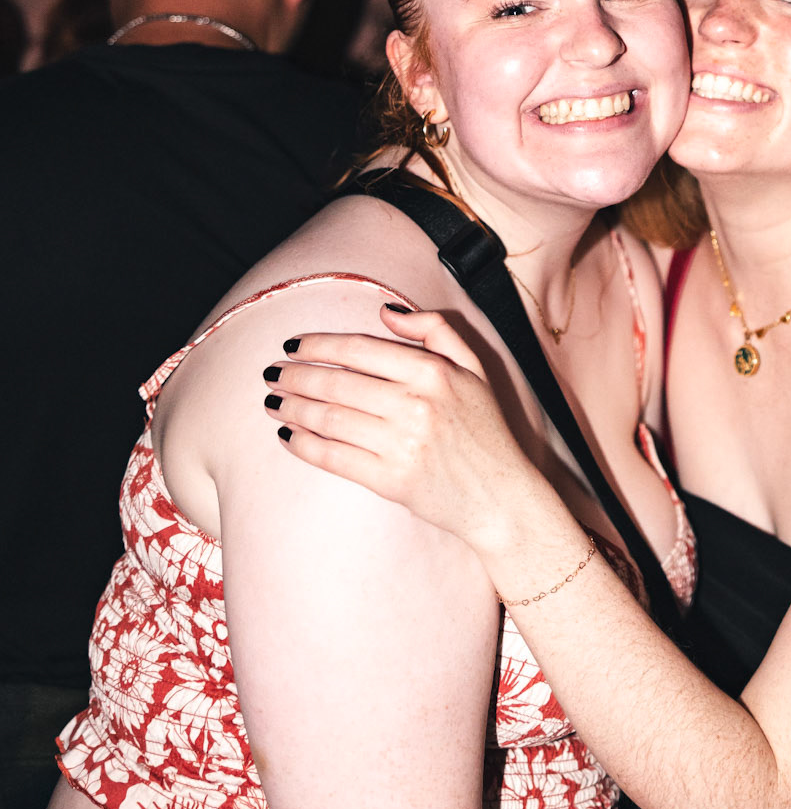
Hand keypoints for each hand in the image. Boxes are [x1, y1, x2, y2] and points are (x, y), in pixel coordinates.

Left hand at [266, 307, 537, 554]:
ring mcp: (402, 445)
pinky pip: (335, 458)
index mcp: (434, 372)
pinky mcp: (391, 481)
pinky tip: (288, 436)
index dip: (319, 345)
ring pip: (330, 420)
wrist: (500, 497)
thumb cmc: (485, 430)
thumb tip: (385, 311)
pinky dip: (305, 446)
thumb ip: (435, 329)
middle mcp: (416, 405)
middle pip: (337, 385)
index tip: (292, 345)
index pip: (360, 350)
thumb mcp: (474, 368)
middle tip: (271, 374)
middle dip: (296, 377)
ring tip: (272, 402)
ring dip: (293, 409)